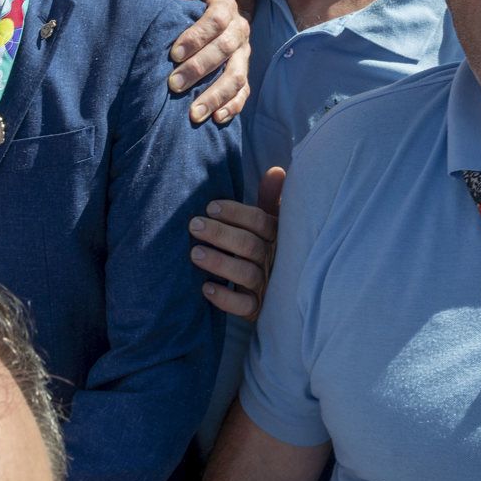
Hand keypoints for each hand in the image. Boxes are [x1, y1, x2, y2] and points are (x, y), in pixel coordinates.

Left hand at [169, 0, 250, 122]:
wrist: (206, 9)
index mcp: (227, 6)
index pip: (216, 19)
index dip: (196, 36)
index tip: (173, 53)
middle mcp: (240, 31)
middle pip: (225, 50)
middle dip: (199, 68)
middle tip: (173, 84)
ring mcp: (243, 54)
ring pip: (236, 76)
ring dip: (215, 95)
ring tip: (193, 113)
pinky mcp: (243, 73)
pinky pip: (244, 92)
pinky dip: (233, 106)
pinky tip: (217, 118)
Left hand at [191, 166, 282, 319]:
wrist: (286, 294)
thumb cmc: (270, 249)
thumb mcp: (273, 223)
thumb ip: (270, 199)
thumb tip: (276, 171)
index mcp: (277, 236)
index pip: (260, 221)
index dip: (236, 212)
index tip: (210, 206)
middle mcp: (274, 260)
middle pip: (249, 245)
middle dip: (220, 234)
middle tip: (194, 225)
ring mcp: (268, 286)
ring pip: (246, 274)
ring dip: (220, 263)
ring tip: (195, 254)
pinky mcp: (260, 310)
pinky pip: (245, 307)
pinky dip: (226, 299)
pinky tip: (206, 289)